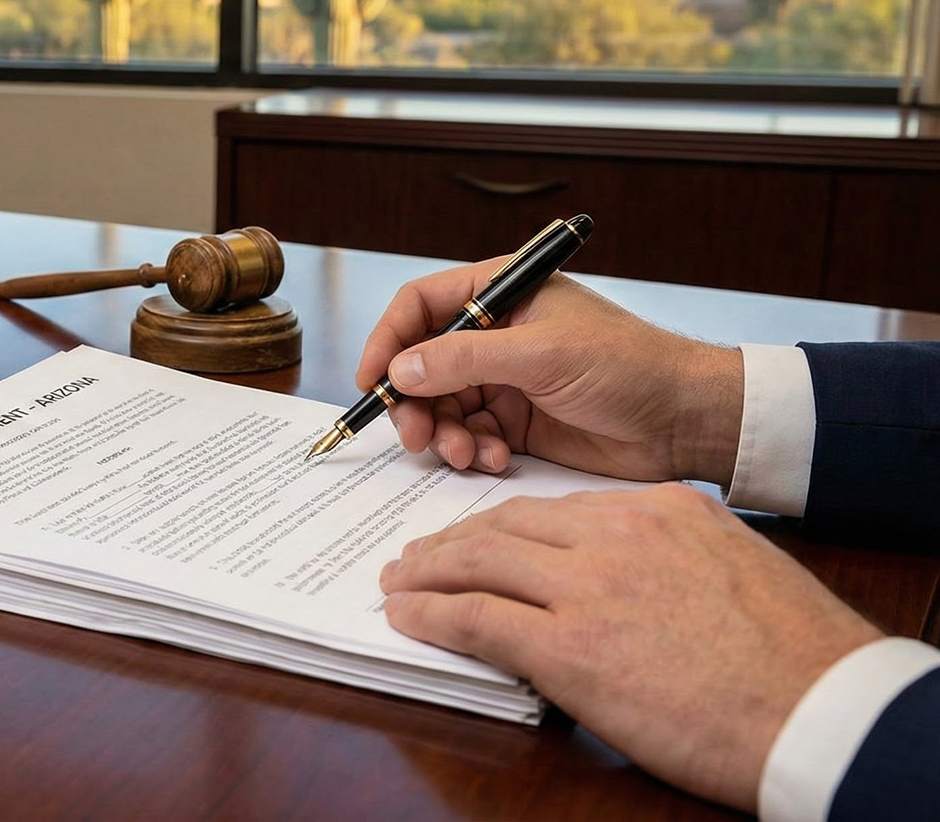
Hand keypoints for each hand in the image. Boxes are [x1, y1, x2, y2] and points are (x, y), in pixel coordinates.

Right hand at [354, 263, 741, 483]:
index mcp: (504, 294)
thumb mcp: (542, 354)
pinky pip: (469, 436)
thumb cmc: (631, 366)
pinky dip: (471, 451)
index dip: (389, 339)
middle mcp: (497, 334)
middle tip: (418, 435)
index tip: (373, 381)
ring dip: (445, 433)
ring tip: (465, 453)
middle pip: (423, 362)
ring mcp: (506, 380)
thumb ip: (465, 359)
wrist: (687, 421)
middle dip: (416, 402)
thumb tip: (402, 368)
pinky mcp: (517, 423)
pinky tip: (492, 460)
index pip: (423, 305)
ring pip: (443, 406)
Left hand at [379, 483, 881, 812]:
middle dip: (453, 541)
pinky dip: (428, 612)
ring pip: (479, 561)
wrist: (819, 710)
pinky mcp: (567, 647)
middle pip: (507, 526)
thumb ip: (675, 556)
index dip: (504, 527)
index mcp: (661, 511)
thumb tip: (631, 574)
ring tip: (400, 581)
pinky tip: (405, 615)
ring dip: (427, 570)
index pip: (557, 510)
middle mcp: (617, 535)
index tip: (478, 539)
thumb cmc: (793, 657)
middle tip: (419, 556)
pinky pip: (473, 616)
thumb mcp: (734, 569)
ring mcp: (589, 587)